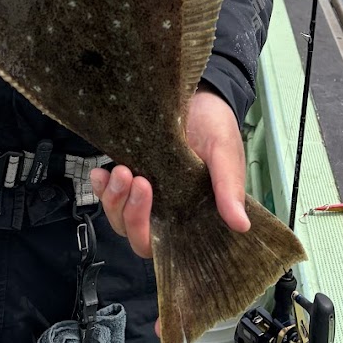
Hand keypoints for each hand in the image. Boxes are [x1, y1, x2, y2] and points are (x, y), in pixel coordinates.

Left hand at [90, 87, 249, 262]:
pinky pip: (110, 194)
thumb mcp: (225, 152)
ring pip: (121, 219)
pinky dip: (102, 187)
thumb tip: (241, 225)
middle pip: (140, 237)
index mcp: (195, 214)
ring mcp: (148, 195)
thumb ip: (228, 187)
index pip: (170, 247)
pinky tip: (101, 172)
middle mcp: (169, 211)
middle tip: (138, 181)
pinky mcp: (132, 176)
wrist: (198, 95)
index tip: (152, 211)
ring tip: (121, 171)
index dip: (154, 239)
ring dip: (114, 200)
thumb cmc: (216, 125)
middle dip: (132, 216)